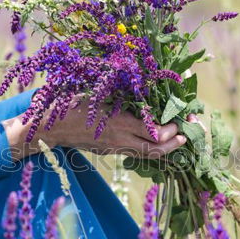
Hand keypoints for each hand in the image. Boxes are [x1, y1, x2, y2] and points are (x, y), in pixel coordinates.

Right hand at [2, 100, 189, 160]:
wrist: (52, 128)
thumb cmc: (73, 104)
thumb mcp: (97, 91)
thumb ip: (121, 91)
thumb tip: (146, 82)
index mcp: (117, 122)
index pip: (152, 132)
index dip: (170, 129)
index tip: (181, 121)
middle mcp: (119, 139)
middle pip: (154, 150)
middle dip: (174, 144)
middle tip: (187, 136)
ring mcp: (114, 148)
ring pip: (146, 156)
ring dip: (165, 151)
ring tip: (179, 142)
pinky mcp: (110, 152)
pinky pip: (135, 154)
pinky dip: (151, 151)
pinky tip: (160, 144)